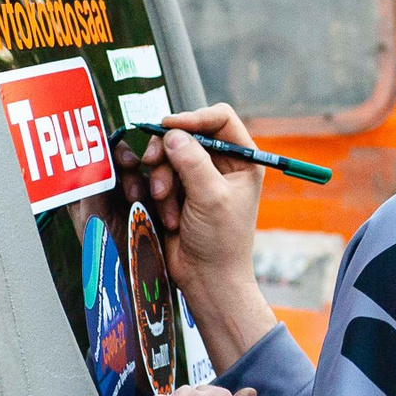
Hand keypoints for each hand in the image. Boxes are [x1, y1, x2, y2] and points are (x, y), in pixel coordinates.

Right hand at [124, 103, 275, 370]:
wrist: (207, 278)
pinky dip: (158, 193)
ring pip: (169, 155)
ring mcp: (198, 177)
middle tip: (153, 164)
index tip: (168, 125)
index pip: (219, 119)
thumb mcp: (211, 197)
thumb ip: (192, 162)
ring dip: (161, 177)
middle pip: (187, 134)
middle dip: (168, 152)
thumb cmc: (221, 241)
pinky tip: (167, 215)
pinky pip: (159, 176)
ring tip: (165, 203)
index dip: (194, 117)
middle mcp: (222, 163)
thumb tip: (172, 134)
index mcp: (243, 159)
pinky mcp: (178, 192)